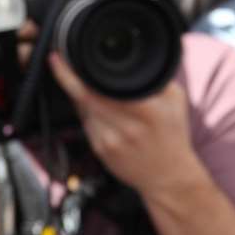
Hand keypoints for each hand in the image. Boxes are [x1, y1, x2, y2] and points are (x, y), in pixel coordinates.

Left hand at [48, 52, 203, 198]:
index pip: (98, 88)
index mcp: (145, 111)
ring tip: (83, 82)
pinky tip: (95, 105)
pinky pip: (86, 123)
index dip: (73, 74)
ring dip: (77, 94)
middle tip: (58, 62)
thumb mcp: (175, 100)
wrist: (168, 176)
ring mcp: (110, 141)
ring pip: (81, 110)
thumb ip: (156, 79)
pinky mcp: (101, 150)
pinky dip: (86, 110)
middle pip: (82, 98)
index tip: (60, 58)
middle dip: (66, 78)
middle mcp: (125, 127)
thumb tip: (133, 60)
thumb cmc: (173, 135)